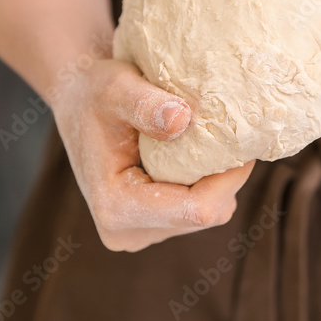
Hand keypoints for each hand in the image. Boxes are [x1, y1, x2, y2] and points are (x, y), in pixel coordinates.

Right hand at [51, 59, 254, 251]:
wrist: (78, 106)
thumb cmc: (95, 92)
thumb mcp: (115, 85)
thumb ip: (145, 103)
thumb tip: (180, 121)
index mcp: (116, 207)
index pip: (196, 209)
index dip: (230, 177)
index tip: (242, 139)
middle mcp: (125, 233)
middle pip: (205, 215)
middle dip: (226, 177)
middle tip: (232, 135)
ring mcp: (139, 234)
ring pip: (205, 216)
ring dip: (216, 181)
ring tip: (208, 143)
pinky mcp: (150, 228)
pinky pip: (196, 212)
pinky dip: (205, 185)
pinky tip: (196, 157)